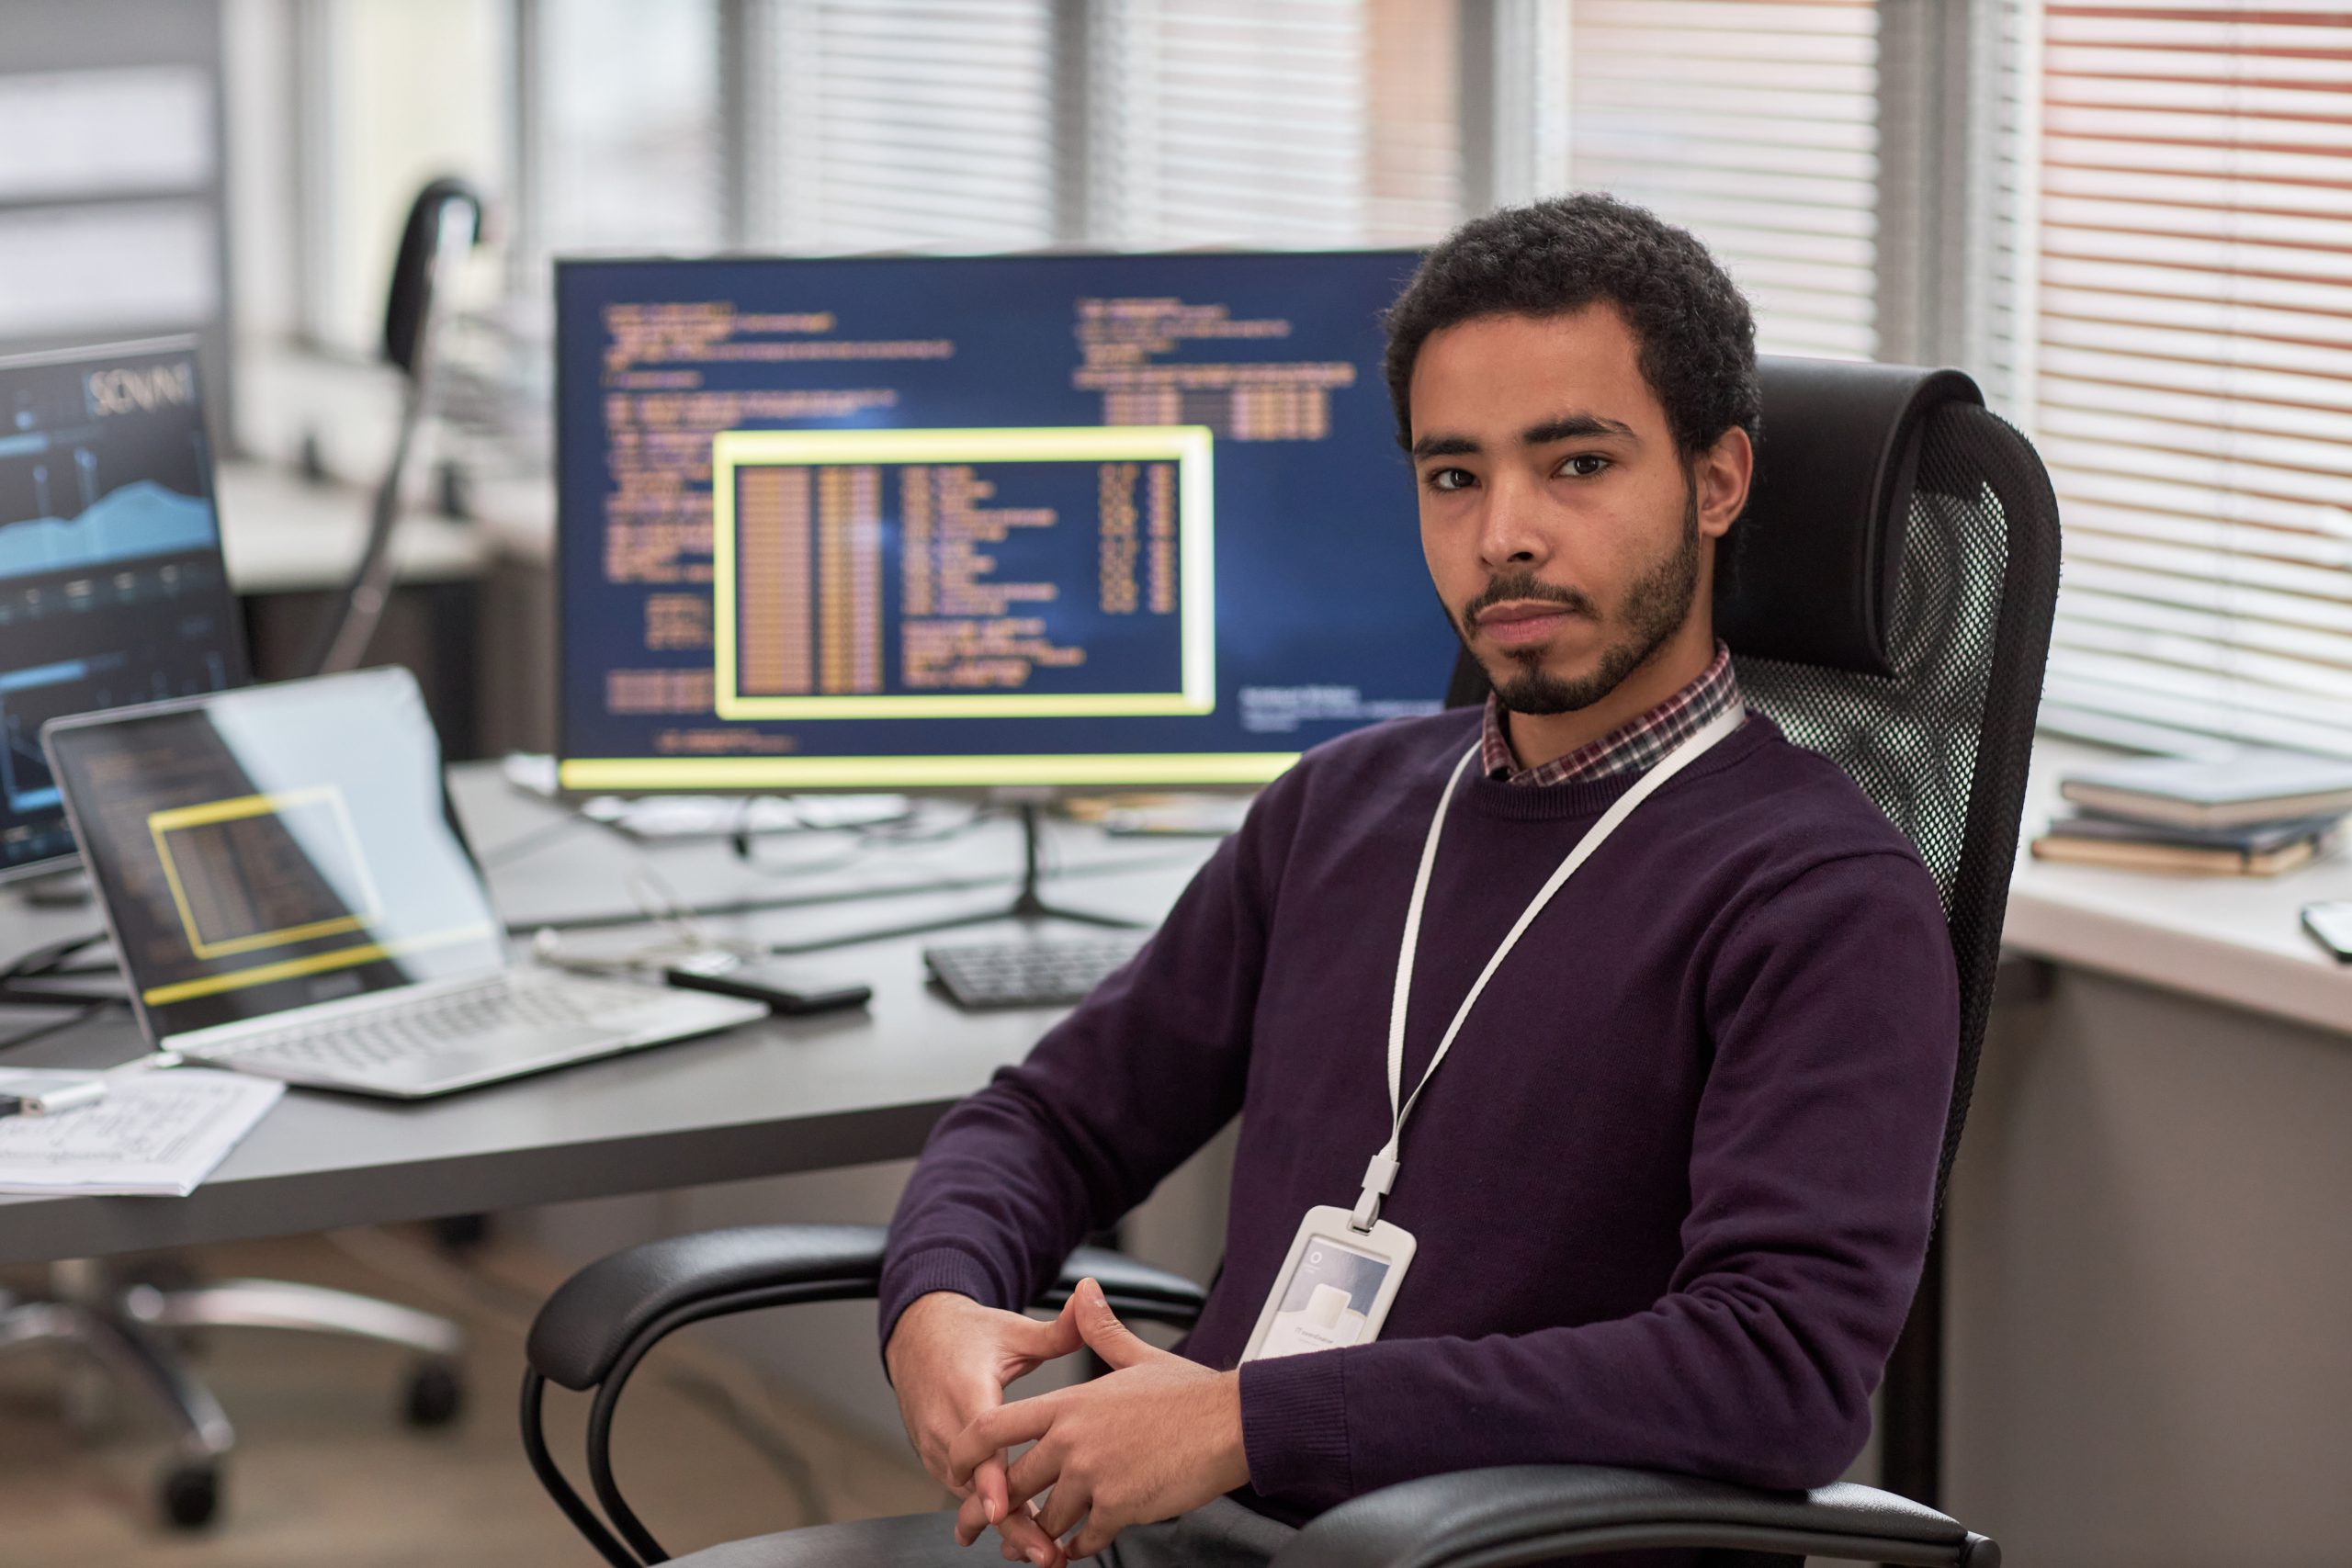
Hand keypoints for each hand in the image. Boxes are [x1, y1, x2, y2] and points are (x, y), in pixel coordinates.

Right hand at [886, 1289, 1083, 1566]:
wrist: (918, 1336)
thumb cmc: (968, 1335)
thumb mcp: (1012, 1330)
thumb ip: (1055, 1330)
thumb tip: (1088, 1301)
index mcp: (965, 1389)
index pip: (977, 1441)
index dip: (990, 1479)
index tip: (1005, 1509)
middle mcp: (944, 1423)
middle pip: (974, 1484)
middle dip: (1010, 1522)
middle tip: (1046, 1552)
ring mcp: (935, 1445)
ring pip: (968, 1496)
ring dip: (1004, 1526)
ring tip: (1044, 1554)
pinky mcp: (937, 1458)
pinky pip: (965, 1492)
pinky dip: (992, 1514)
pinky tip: (1025, 1536)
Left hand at [949, 1278, 1249, 1559]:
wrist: (1232, 1423)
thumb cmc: (1189, 1394)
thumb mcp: (1136, 1357)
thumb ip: (1099, 1330)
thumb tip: (1085, 1291)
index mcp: (1069, 1403)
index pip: (993, 1427)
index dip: (965, 1453)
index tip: (957, 1470)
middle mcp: (1073, 1440)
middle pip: (1013, 1483)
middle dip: (994, 1512)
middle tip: (982, 1528)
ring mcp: (1094, 1476)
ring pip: (1046, 1518)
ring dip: (1040, 1536)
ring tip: (1038, 1544)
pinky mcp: (1119, 1508)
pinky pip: (1083, 1539)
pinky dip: (1078, 1548)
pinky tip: (1080, 1547)